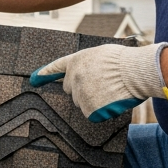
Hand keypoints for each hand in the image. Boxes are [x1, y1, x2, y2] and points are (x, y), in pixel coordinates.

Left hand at [29, 42, 167, 121]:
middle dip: (81, 89)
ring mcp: (79, 93)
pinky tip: (111, 101)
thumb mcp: (100, 54)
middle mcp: (73, 77)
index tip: (34, 79)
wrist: (134, 71)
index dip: (44, 73)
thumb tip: (90, 70)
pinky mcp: (88, 107)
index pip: (55, 68)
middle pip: (70, 89)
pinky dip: (100, 112)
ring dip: (93, 101)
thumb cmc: (123, 60)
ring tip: (110, 91)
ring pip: (81, 103)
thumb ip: (88, 63)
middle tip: (100, 86)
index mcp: (75, 61)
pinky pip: (92, 114)